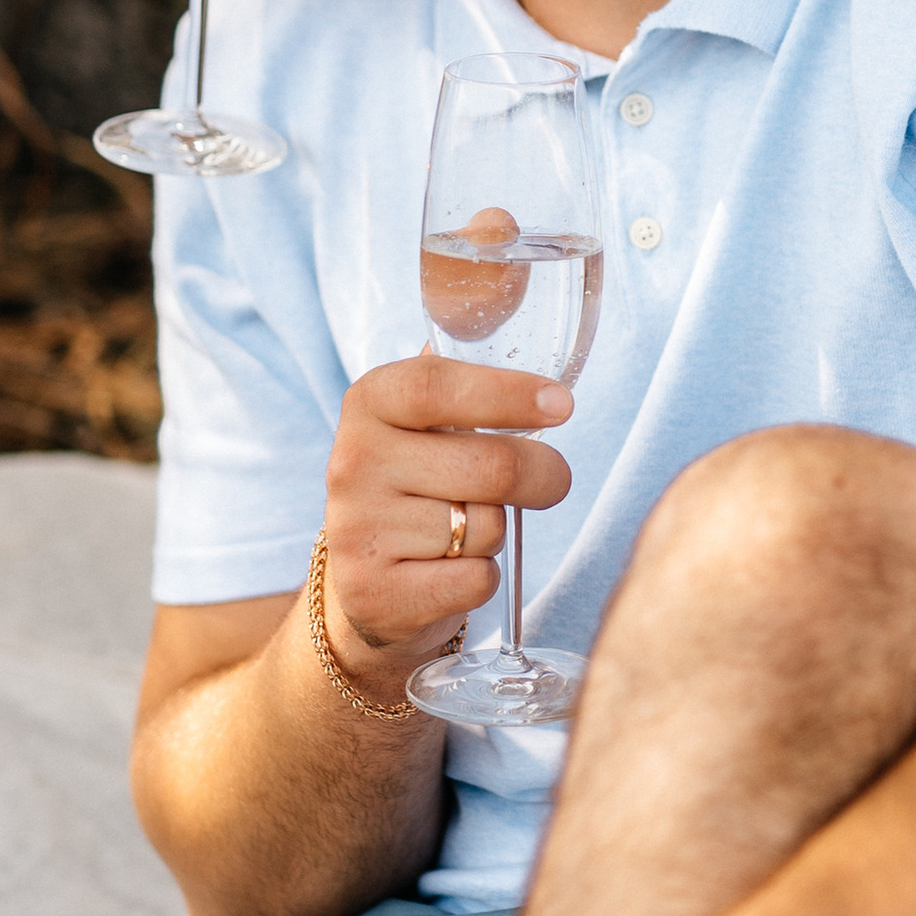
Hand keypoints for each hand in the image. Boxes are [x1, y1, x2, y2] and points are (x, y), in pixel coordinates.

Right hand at [317, 352, 575, 664]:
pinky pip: (475, 580)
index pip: (436, 386)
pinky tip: (452, 570)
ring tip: (466, 529)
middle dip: (543, 475)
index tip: (562, 405)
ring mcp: (357, 529)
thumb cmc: (421, 482)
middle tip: (551, 479)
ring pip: (486, 528)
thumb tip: (513, 323)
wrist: (371, 579)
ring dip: (497, 531)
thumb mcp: (426, 420)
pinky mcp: (374, 591)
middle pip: (488, 466)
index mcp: (368, 402)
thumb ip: (465, 378)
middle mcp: (352, 461)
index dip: (507, 394)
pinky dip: (482, 578)